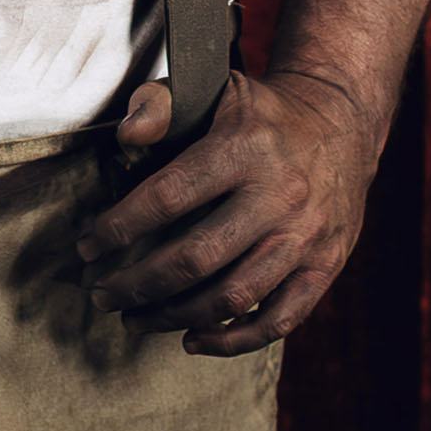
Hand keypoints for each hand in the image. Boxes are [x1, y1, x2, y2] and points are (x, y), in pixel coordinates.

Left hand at [75, 69, 380, 356]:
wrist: (344, 123)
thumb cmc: (261, 112)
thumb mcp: (215, 89)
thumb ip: (161, 104)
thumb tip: (126, 136)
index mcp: (244, 149)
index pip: (168, 197)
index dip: (119, 227)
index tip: (86, 247)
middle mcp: (278, 196)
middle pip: (196, 258)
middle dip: (138, 284)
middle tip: (101, 295)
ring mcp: (305, 236)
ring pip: (233, 296)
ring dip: (175, 317)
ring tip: (135, 319)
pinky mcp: (325, 266)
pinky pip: (279, 320)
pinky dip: (234, 341)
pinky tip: (193, 339)